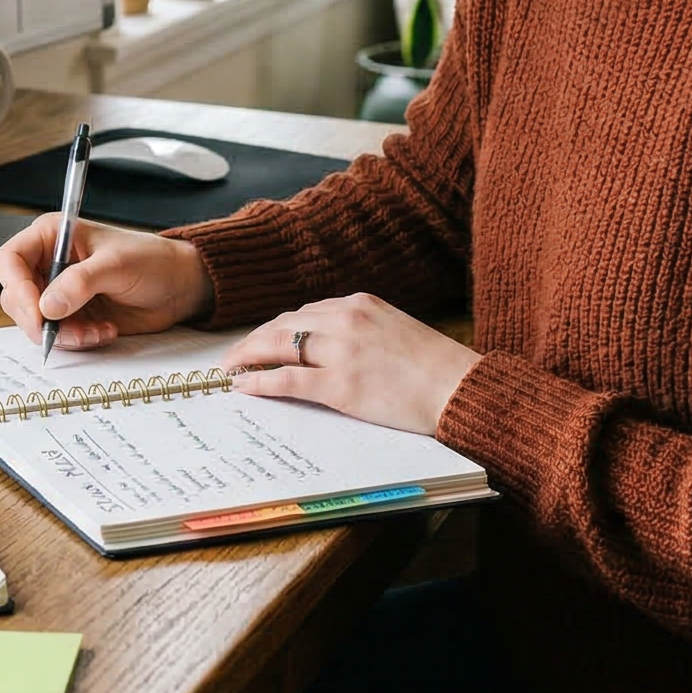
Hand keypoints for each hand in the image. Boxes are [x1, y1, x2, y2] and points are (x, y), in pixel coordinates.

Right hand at [0, 215, 212, 350]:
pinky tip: (103, 332)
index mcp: (52, 237)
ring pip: (35, 322)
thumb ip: (80, 283)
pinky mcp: (71, 317)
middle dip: (39, 319)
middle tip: (61, 331)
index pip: (10, 260)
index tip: (37, 312)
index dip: (16, 286)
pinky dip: (78, 341)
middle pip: (16, 296)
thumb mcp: (116, 264)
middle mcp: (49, 264)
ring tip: (95, 331)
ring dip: (62, 334)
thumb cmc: (151, 261)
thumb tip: (47, 306)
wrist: (177, 287)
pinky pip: (57, 336)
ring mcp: (58, 293)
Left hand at [220, 295, 479, 436]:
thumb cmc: (435, 367)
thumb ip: (363, 329)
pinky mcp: (340, 385)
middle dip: (254, 340)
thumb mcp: (396, 329)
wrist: (460, 388)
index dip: (277, 327)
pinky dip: (260, 381)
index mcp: (360, 304)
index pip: (304, 312)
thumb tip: (332, 343)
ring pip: (278, 346)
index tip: (262, 339)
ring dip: (248, 356)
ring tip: (231, 369)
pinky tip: (244, 386)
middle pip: (284, 324)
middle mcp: (346, 319)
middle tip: (234, 355)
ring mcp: (341, 351)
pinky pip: (287, 380)